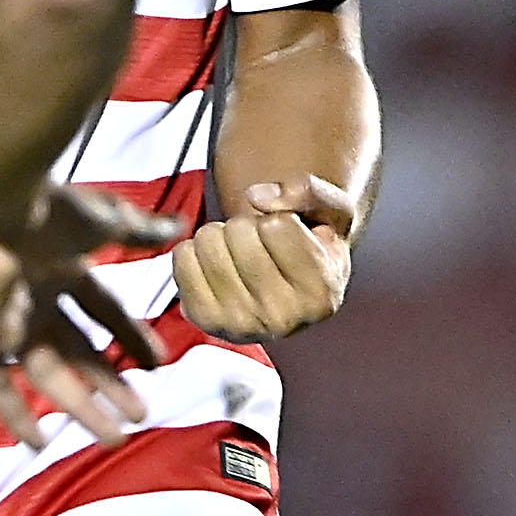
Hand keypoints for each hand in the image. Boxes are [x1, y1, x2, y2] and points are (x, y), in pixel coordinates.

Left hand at [0, 185, 188, 448]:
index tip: (158, 364)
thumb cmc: (51, 212)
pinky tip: (37, 443)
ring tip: (113, 437)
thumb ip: (140, 231)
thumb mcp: (106, 222)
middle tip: (141, 414)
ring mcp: (12, 320)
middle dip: (110, 384)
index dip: (131, 337)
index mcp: (66, 269)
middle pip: (79, 352)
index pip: (104, 311)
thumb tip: (179, 227)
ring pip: (49, 375)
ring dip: (80, 407)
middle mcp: (40, 298)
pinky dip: (14, 413)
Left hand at [174, 176, 358, 342]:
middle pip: (239, 231)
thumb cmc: (314, 245)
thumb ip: (307, 191)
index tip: (292, 238)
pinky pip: (182, 257)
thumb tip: (254, 197)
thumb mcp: (333, 211)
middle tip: (263, 246)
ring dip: (222, 235)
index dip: (282, 218)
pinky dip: (196, 250)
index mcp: (321, 295)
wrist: (287, 290)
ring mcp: (238, 324)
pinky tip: (219, 265)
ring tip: (241, 255)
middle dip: (249, 225)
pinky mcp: (203, 320)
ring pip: (208, 240)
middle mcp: (281, 319)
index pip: (277, 225)